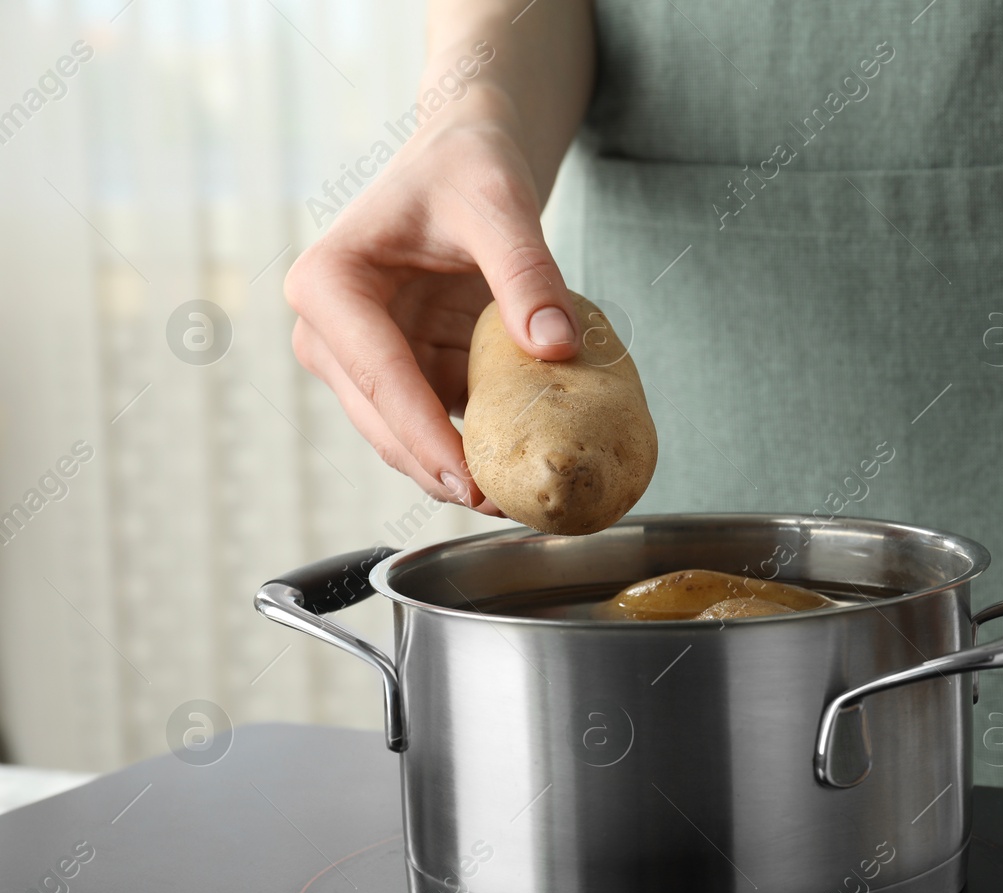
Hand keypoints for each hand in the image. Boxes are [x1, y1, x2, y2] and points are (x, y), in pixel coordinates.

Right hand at [284, 89, 579, 511]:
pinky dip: (470, 445)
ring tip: (515, 501)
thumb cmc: (467, 165)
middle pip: (382, 420)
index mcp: (330, 284)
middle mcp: (329, 329)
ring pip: (403, 435)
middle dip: (439, 469)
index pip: (379, 375)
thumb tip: (555, 347)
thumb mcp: (500, 204)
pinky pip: (433, 422)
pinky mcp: (399, 371)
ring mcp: (360, 357)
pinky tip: (514, 468)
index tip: (469, 480)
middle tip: (503, 506)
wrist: (463, 157)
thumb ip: (527, 273)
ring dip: (454, 470)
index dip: (425, 435)